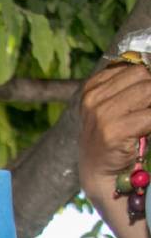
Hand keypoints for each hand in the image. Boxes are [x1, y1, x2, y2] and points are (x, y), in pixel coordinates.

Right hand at [79, 63, 150, 197]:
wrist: (99, 172)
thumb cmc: (112, 138)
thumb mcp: (113, 106)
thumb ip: (129, 86)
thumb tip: (149, 65)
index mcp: (92, 87)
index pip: (134, 66)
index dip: (149, 78)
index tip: (146, 99)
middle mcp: (93, 98)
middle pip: (143, 75)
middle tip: (146, 110)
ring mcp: (102, 114)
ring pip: (149, 90)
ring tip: (145, 121)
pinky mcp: (114, 130)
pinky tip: (146, 132)